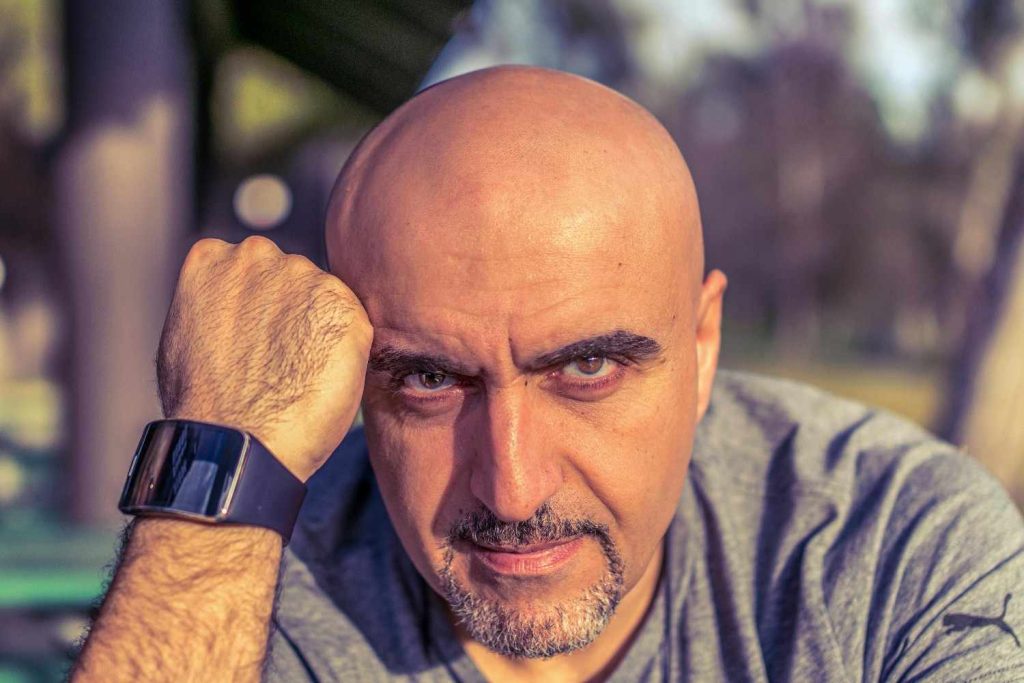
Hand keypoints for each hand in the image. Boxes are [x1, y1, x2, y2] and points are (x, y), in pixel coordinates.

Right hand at [156, 236, 371, 481]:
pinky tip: (318, 376)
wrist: (240, 440)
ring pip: (322, 297)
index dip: (258, 310)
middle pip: (289, 277)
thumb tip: (238, 306)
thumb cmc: (208, 403)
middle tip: (277, 360)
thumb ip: (218, 303)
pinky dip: (344, 348)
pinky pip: (351, 320)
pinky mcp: (341, 303)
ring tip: (295, 373)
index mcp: (213, 256)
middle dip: (290, 312)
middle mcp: (258, 254)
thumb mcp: (191, 334)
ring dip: (318, 329)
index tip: (254, 339)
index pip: (252, 270)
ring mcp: (301, 275)